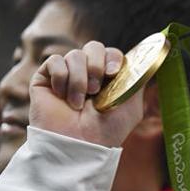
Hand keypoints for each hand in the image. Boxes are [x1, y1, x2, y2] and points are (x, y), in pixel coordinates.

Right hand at [29, 41, 143, 146]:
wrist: (79, 144)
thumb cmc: (107, 129)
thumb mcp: (132, 104)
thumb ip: (137, 79)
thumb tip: (144, 59)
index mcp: (107, 77)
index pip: (111, 52)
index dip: (113, 58)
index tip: (113, 73)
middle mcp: (87, 72)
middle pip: (94, 46)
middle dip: (96, 64)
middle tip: (95, 89)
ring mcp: (67, 75)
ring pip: (74, 55)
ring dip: (79, 79)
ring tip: (79, 103)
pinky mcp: (45, 79)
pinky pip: (54, 61)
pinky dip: (61, 78)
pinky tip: (63, 97)